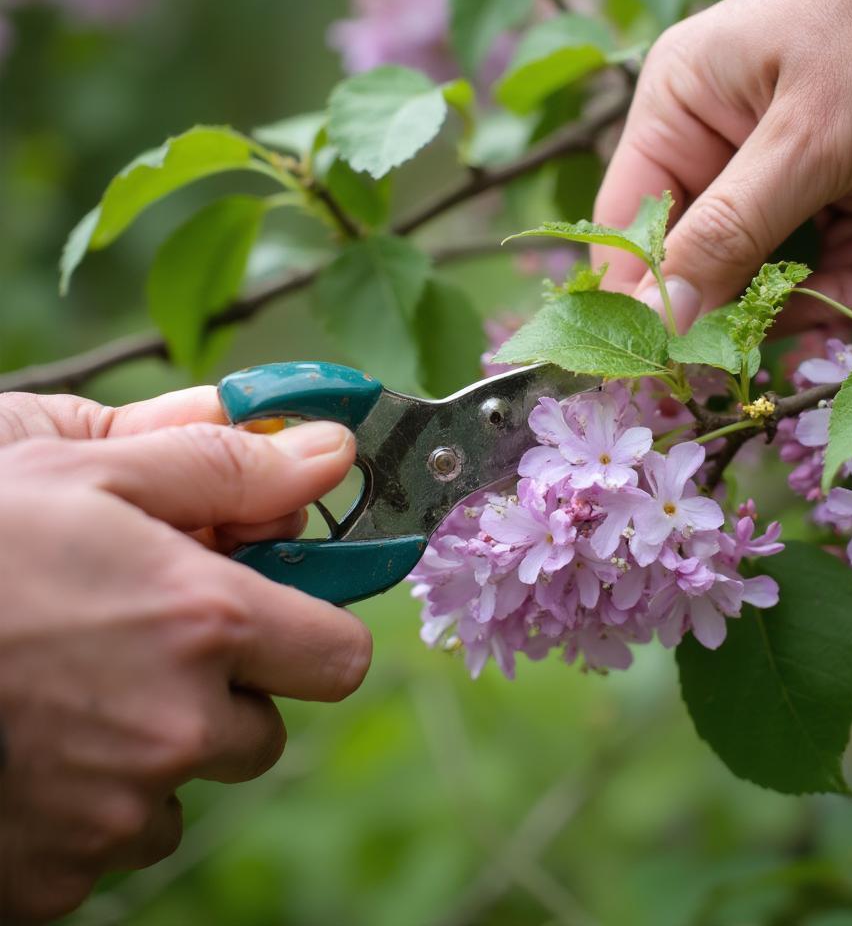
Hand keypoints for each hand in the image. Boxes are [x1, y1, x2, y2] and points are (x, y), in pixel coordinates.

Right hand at [0, 389, 370, 922]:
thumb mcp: (89, 469)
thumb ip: (228, 467)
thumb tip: (330, 454)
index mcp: (204, 623)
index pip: (340, 658)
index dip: (312, 632)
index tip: (271, 612)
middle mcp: (175, 729)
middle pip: (264, 728)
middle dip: (226, 689)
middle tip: (143, 642)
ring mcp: (109, 815)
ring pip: (185, 786)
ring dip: (153, 748)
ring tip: (67, 690)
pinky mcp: (46, 877)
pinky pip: (108, 843)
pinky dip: (85, 803)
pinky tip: (26, 746)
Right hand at [595, 0, 851, 332]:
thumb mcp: (804, 140)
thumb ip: (726, 237)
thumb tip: (658, 324)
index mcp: (678, 109)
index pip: (629, 226)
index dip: (643, 299)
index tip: (669, 362)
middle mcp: (717, 143)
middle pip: (698, 260)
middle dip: (741, 303)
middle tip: (776, 337)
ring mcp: (779, 171)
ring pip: (762, 273)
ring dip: (805, 297)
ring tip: (851, 293)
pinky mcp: (839, 194)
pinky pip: (821, 262)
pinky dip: (848, 276)